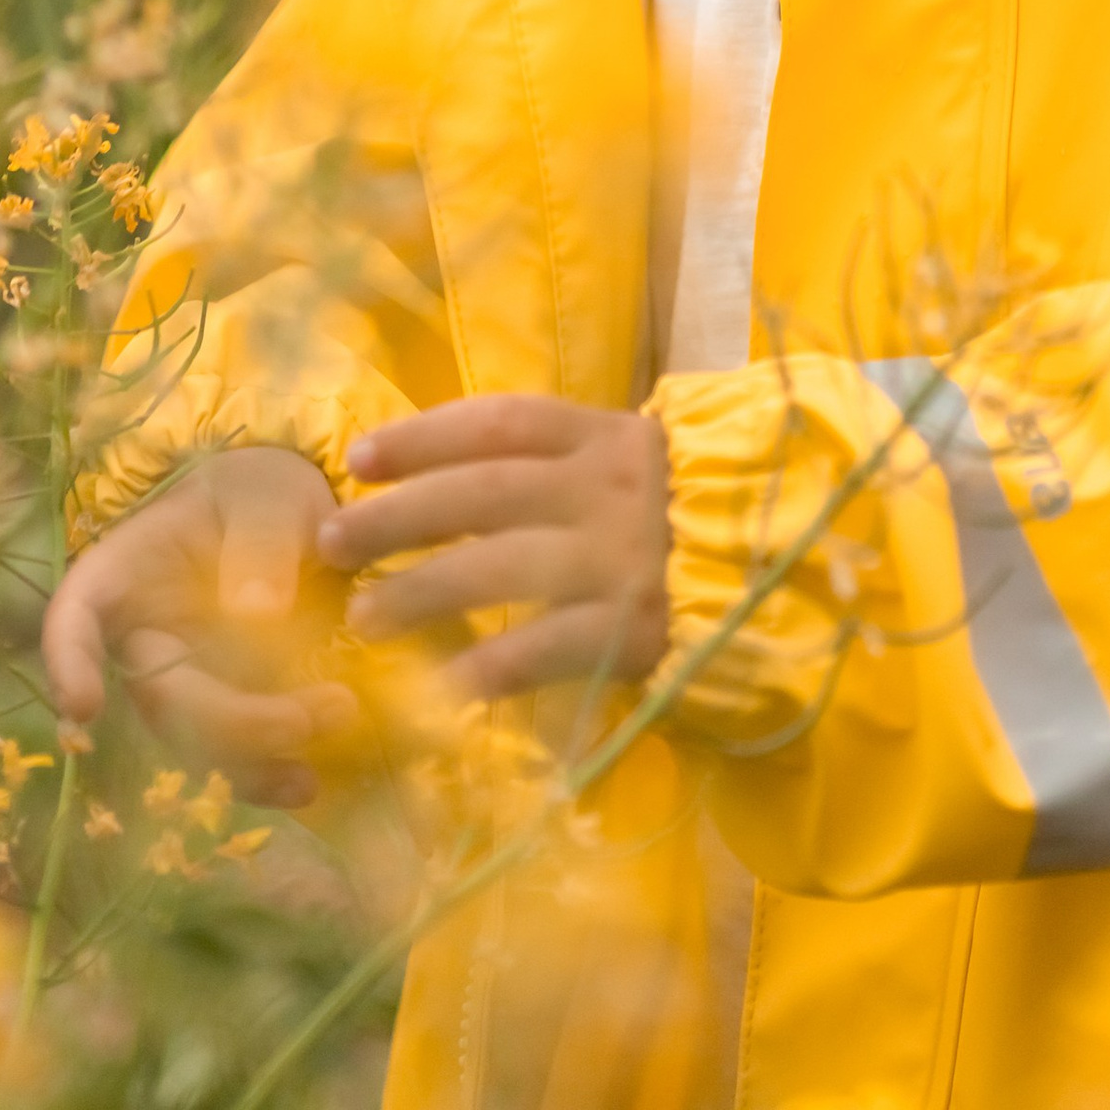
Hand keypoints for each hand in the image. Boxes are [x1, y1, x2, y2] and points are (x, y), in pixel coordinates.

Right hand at [40, 447, 357, 801]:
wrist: (287, 516)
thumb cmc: (259, 493)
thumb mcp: (267, 493)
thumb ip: (264, 539)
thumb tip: (259, 611)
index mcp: (125, 575)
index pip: (75, 617)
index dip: (69, 663)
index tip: (84, 707)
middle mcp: (142, 642)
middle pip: (161, 701)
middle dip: (232, 723)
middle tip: (313, 716)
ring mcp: (182, 682)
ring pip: (195, 744)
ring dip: (252, 764)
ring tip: (312, 777)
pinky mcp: (224, 709)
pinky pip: (233, 756)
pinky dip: (266, 776)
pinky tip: (309, 786)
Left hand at [315, 395, 668, 703]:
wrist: (778, 571)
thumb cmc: (682, 513)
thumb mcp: (626, 462)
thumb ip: (553, 462)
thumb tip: (435, 477)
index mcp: (600, 437)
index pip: (498, 423)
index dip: (424, 435)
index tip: (359, 456)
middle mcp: (602, 489)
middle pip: (481, 493)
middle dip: (398, 516)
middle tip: (331, 541)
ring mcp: (616, 559)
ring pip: (498, 568)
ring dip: (421, 592)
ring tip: (362, 616)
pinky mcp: (631, 630)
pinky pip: (544, 649)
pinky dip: (488, 667)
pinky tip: (439, 686)